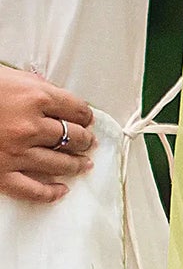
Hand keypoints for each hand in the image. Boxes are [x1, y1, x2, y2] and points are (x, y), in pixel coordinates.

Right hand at [0, 66, 95, 205]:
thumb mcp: (6, 76)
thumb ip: (31, 85)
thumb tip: (50, 93)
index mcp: (34, 96)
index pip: (75, 108)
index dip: (85, 114)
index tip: (87, 118)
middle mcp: (31, 126)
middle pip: (73, 136)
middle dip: (84, 139)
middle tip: (89, 141)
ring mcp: (18, 153)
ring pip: (60, 163)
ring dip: (77, 164)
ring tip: (84, 164)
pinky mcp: (3, 174)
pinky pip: (34, 190)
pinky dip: (52, 192)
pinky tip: (62, 190)